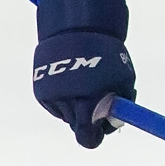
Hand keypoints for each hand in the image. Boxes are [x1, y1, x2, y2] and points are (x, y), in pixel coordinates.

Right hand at [33, 0, 136, 148]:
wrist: (75, 29)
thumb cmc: (107, 56)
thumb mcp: (123, 78)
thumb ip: (121, 104)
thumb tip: (115, 124)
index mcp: (88, 98)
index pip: (87, 133)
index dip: (95, 136)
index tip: (99, 134)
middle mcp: (67, 99)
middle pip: (77, 126)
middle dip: (88, 121)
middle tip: (96, 107)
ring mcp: (51, 94)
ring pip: (67, 115)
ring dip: (76, 108)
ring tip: (83, 83)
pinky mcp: (40, 90)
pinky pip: (55, 106)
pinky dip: (64, 99)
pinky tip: (70, 80)